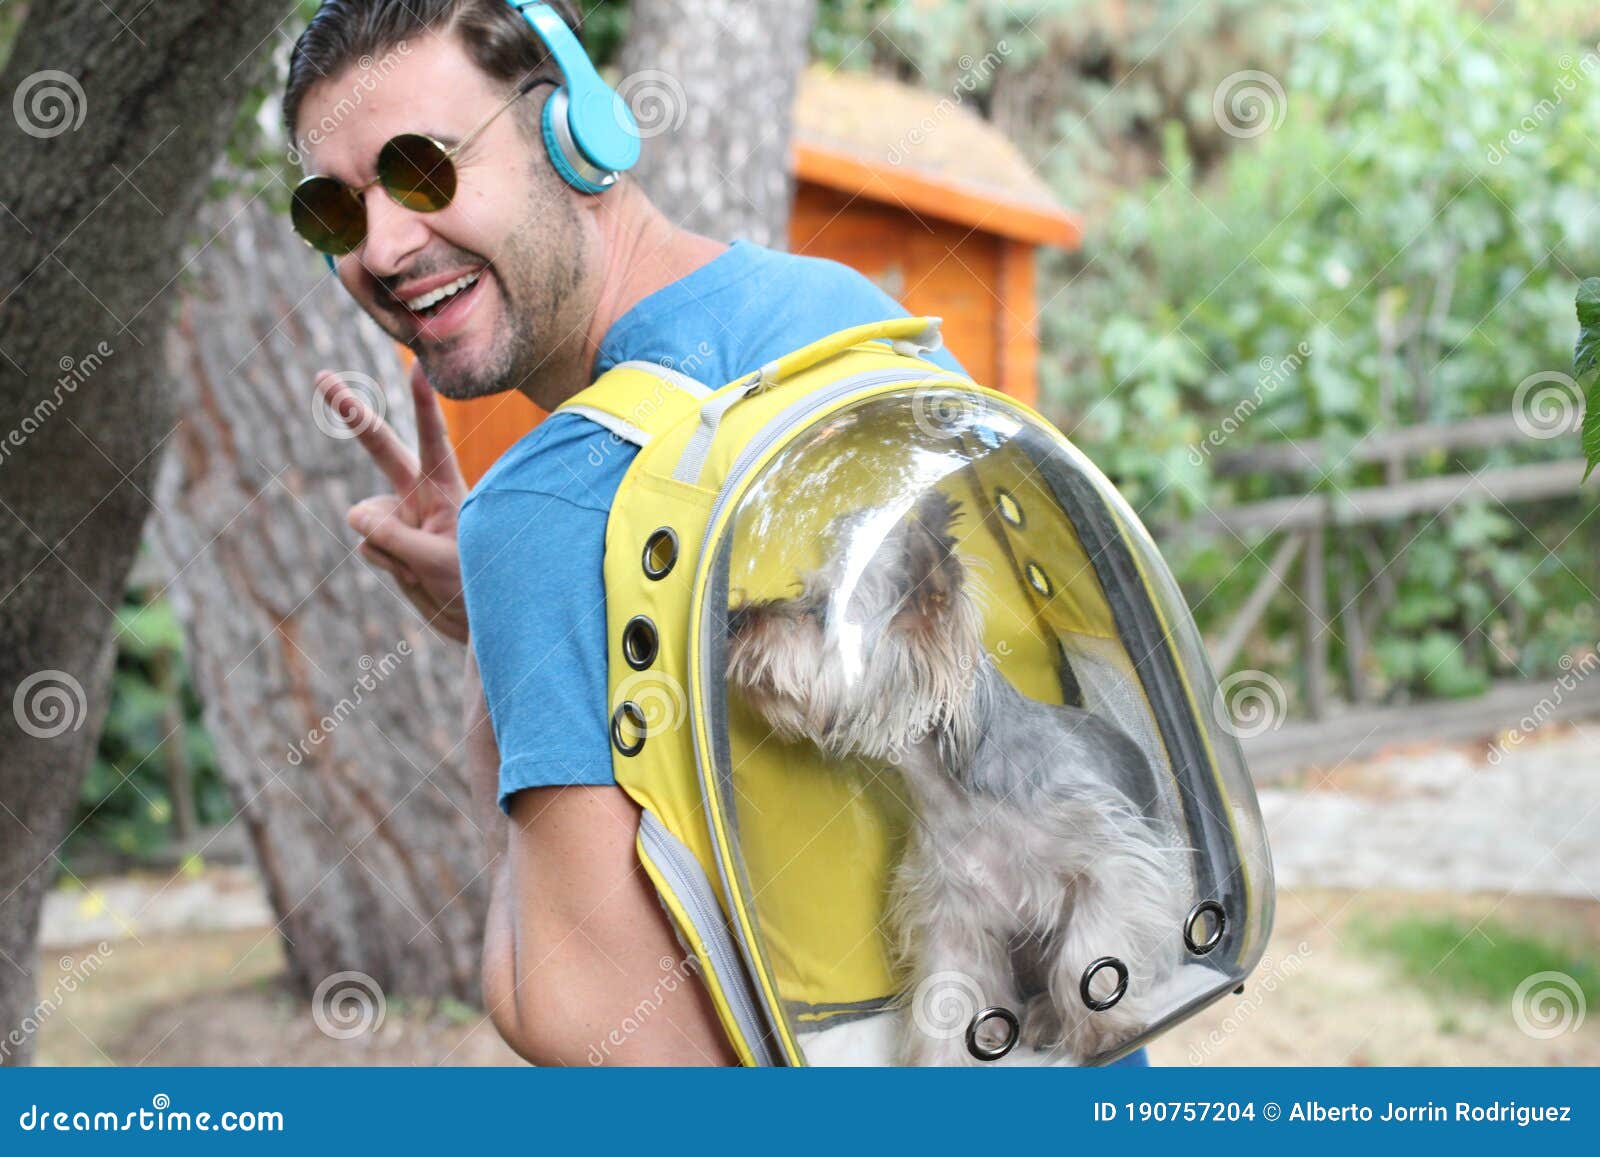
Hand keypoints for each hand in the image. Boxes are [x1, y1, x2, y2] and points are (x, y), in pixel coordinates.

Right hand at [315, 361, 469, 643]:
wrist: (472, 620)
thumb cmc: (470, 584)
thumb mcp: (436, 560)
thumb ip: (392, 536)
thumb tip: (354, 515)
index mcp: (444, 487)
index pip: (432, 438)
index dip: (423, 402)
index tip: (420, 365)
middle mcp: (418, 493)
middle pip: (380, 447)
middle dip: (351, 412)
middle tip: (322, 377)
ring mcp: (399, 516)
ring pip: (367, 521)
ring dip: (390, 550)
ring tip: (424, 568)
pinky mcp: (385, 540)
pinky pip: (367, 547)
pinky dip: (386, 565)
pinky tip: (411, 575)